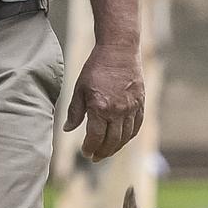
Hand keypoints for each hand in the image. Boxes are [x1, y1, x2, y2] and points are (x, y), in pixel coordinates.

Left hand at [63, 44, 143, 161]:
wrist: (119, 50)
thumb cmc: (96, 67)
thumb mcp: (80, 87)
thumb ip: (75, 111)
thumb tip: (67, 129)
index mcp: (100, 107)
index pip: (96, 137)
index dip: (90, 148)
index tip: (85, 152)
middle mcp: (118, 111)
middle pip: (112, 141)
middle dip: (102, 152)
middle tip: (94, 157)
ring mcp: (131, 109)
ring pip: (125, 137)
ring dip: (115, 148)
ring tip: (106, 151)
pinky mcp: (140, 104)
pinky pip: (136, 127)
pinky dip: (128, 137)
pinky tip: (121, 140)